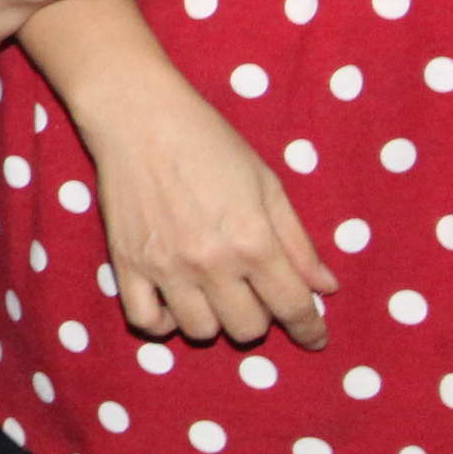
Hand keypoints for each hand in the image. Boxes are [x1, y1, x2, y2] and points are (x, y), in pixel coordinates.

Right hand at [68, 68, 336, 349]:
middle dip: (262, 317)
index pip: (293, 307)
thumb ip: (298, 242)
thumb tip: (326, 287)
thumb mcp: (267, 184)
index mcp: (253, 241)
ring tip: (214, 296)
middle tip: (255, 295)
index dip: (310, 329)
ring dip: (216, 320)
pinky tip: (174, 305)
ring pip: (201, 331)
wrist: (138, 116)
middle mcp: (211, 262)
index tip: (314, 337)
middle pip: (248, 328)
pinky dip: (163, 324)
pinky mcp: (126, 264)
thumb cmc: (209, 142)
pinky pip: (144, 321)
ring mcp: (165, 267)